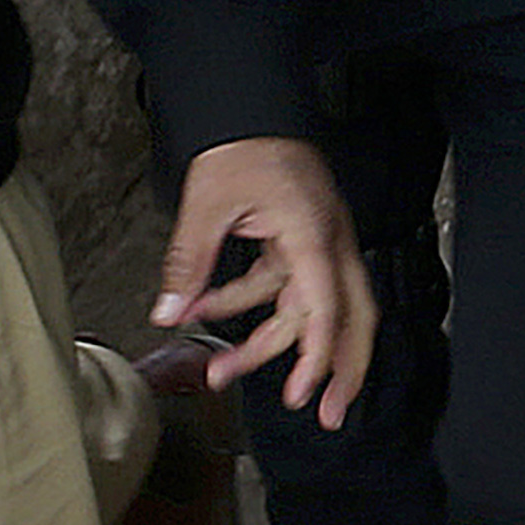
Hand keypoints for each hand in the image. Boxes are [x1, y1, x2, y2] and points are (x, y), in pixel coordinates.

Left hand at [153, 137, 374, 419]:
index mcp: (313, 233)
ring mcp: (318, 243)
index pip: (326, 306)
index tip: (304, 395)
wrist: (252, 110)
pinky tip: (204, 313)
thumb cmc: (242, 147)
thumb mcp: (208, 205)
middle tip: (330, 414)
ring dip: (269, 344)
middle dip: (343, 368)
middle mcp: (327, 241)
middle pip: (354, 316)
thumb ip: (190, 262)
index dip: (318, 356)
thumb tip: (169, 311)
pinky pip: (282, 288)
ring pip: (311, 308)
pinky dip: (246, 307)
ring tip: (222, 372)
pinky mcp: (300, 241)